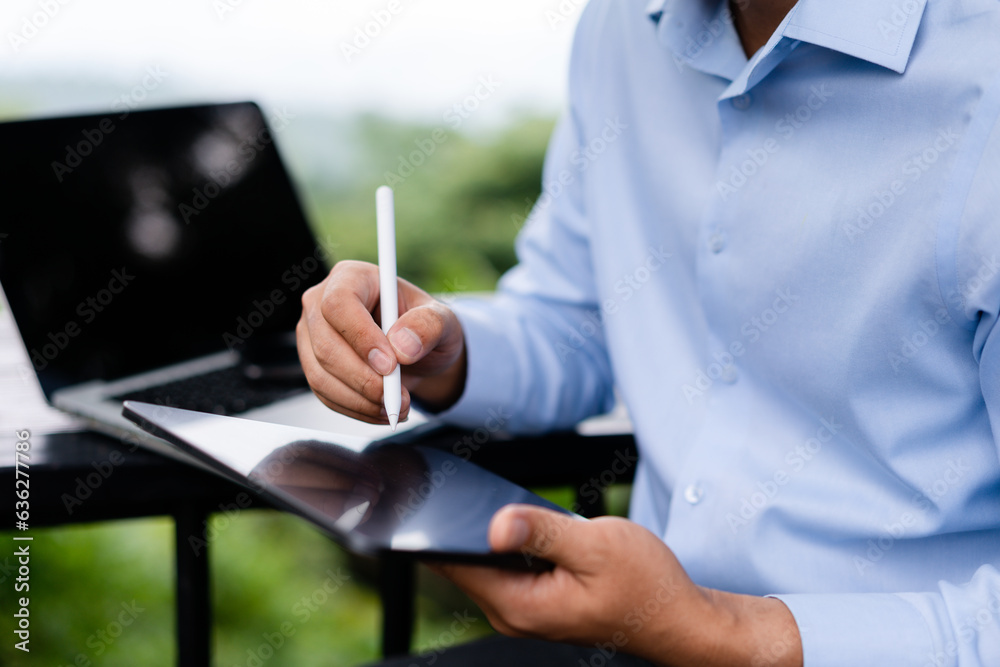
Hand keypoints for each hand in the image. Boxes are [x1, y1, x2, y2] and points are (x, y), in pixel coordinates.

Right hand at [297, 260, 466, 424]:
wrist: (417, 351)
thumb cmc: (425, 326)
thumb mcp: (442, 320)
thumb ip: (428, 326)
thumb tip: (402, 346)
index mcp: (352, 277)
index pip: (339, 304)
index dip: (361, 337)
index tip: (390, 365)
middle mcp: (322, 303)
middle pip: (325, 344)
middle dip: (363, 379)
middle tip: (397, 397)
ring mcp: (313, 335)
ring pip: (321, 374)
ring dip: (360, 400)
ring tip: (398, 406)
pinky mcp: (314, 365)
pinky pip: (325, 394)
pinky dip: (355, 409)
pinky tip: (382, 410)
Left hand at [432, 505, 802, 666]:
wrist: (680, 619)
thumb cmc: (647, 586)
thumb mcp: (597, 546)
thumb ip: (544, 531)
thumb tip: (494, 522)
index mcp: (521, 604)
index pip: (453, 564)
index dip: (431, 528)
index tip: (416, 493)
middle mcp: (514, 613)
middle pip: (461, 564)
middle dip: (450, 524)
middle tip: (438, 481)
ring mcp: (526, 610)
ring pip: (482, 565)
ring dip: (476, 532)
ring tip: (469, 493)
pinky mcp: (538, 601)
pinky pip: (503, 569)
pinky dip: (499, 543)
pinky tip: (506, 518)